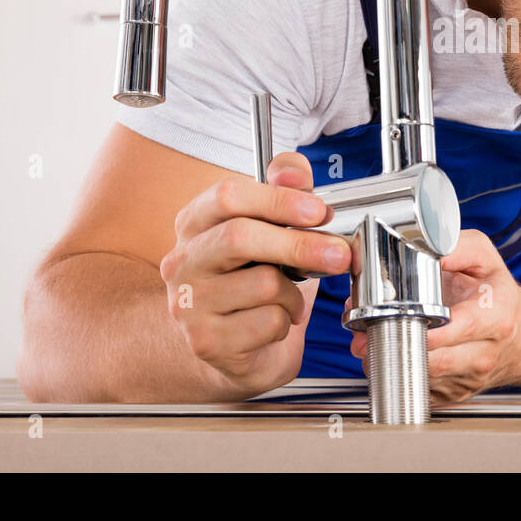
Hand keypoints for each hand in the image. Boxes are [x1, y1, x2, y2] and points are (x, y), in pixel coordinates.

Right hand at [160, 152, 349, 398]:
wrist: (232, 348)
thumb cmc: (253, 280)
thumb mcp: (272, 229)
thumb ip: (284, 190)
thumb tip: (292, 172)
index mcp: (195, 223)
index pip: (228, 196)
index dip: (279, 200)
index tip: (318, 211)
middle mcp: (183, 260)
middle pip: (240, 237)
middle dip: (299, 244)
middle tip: (338, 253)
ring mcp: (188, 304)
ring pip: (263, 284)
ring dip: (294, 293)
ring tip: (290, 298)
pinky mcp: (206, 342)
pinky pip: (268, 322)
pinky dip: (287, 322)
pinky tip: (276, 323)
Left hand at [346, 229, 520, 404]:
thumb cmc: (497, 295)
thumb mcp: (486, 259)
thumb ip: (458, 247)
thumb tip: (426, 247)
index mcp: (495, 317)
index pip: (464, 327)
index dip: (432, 328)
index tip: (403, 320)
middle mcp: (484, 353)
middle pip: (438, 362)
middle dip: (397, 347)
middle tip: (366, 334)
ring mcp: (470, 379)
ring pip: (423, 379)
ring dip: (390, 362)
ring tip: (369, 342)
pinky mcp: (455, 395)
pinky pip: (419, 390)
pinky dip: (397, 374)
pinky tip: (388, 354)